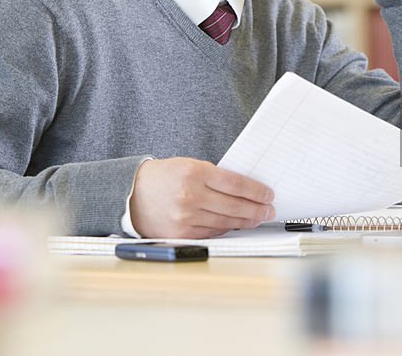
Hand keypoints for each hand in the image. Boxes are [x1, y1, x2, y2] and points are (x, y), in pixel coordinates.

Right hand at [128, 157, 275, 238]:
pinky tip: (237, 226)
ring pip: (225, 222)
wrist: (132, 194)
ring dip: (246, 221)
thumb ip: (215, 176)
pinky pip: (212, 233)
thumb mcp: (189, 165)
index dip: (256, 191)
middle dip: (257, 209)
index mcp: (194, 173)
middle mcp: (190, 196)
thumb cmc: (164, 177)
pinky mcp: (181, 235)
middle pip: (234, 206)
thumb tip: (246, 190)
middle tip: (269, 210)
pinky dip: (226, 230)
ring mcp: (185, 218)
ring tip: (257, 218)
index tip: (268, 194)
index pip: (236, 184)